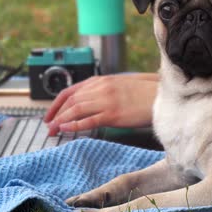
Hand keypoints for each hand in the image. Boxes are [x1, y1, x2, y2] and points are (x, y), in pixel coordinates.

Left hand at [43, 73, 158, 135]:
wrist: (163, 97)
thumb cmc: (146, 94)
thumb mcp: (121, 87)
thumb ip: (105, 91)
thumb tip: (92, 103)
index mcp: (102, 81)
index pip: (71, 91)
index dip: (56, 104)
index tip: (50, 115)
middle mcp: (101, 88)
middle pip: (70, 101)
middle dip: (56, 114)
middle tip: (48, 127)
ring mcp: (106, 100)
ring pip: (75, 110)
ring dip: (61, 121)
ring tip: (53, 131)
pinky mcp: (113, 114)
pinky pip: (88, 120)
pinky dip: (74, 125)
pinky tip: (65, 129)